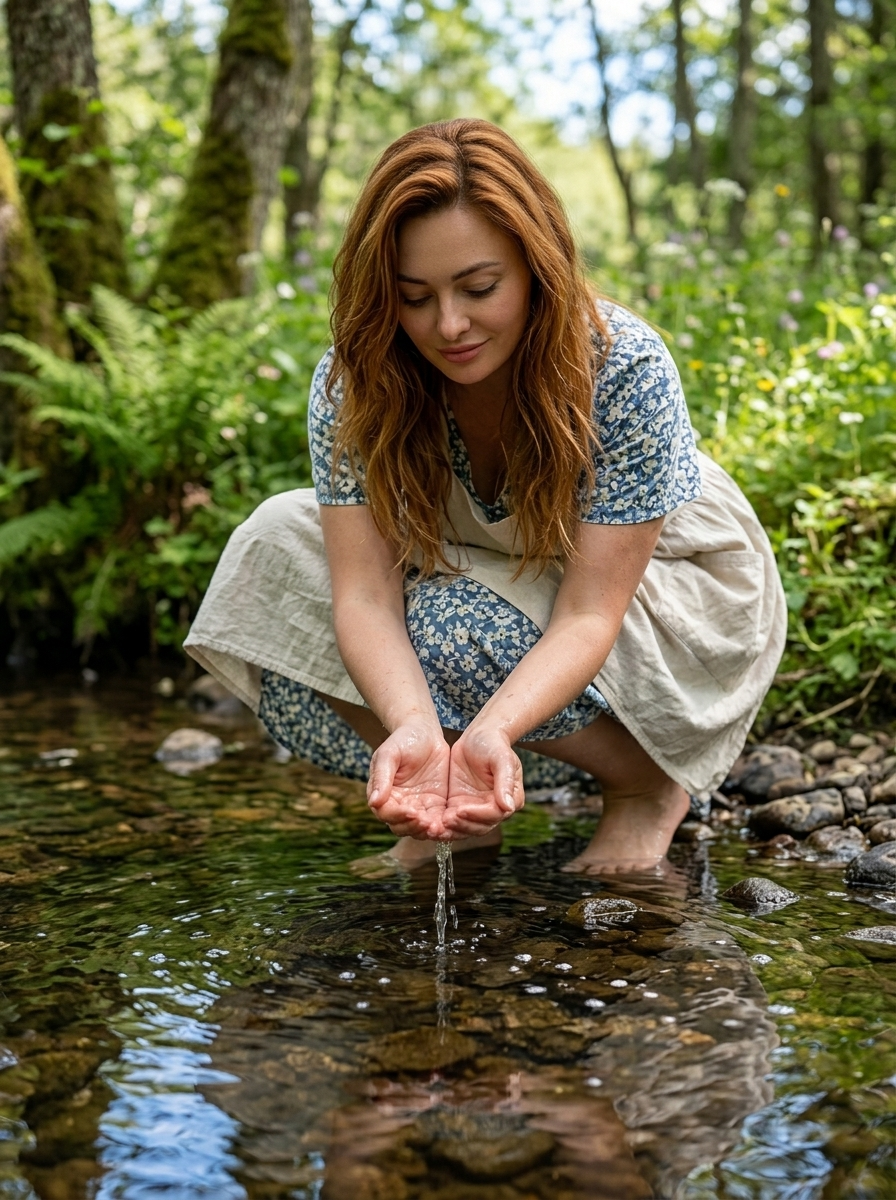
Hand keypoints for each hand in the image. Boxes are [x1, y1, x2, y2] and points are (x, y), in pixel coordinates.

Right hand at [367, 721, 449, 838]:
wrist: (425, 733)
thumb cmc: (402, 740)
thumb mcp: (389, 754)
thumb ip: (381, 777)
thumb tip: (374, 802)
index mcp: (383, 794)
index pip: (386, 813)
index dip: (397, 816)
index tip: (411, 812)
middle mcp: (399, 805)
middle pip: (402, 826)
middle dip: (413, 827)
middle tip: (427, 823)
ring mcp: (418, 807)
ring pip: (419, 829)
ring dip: (427, 831)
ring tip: (438, 828)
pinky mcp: (435, 806)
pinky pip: (437, 822)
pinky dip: (441, 827)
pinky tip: (448, 826)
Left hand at [443, 725, 524, 837]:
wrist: (478, 736)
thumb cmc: (494, 744)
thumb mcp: (501, 758)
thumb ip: (505, 782)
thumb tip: (508, 807)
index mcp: (510, 799)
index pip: (495, 814)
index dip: (478, 815)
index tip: (461, 810)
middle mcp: (495, 808)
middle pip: (480, 826)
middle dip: (463, 825)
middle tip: (446, 820)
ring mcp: (477, 809)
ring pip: (466, 828)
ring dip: (452, 830)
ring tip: (437, 827)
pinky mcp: (460, 806)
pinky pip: (453, 821)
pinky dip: (443, 826)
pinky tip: (431, 825)